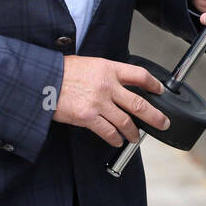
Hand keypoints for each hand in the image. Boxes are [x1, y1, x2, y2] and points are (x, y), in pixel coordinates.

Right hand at [54, 56, 168, 147]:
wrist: (42, 80)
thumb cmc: (62, 71)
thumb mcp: (89, 64)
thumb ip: (106, 73)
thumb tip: (119, 84)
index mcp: (109, 69)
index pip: (140, 75)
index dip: (153, 84)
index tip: (160, 90)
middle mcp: (107, 86)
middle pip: (139, 103)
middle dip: (155, 116)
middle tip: (163, 123)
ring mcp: (98, 103)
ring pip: (125, 122)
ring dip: (134, 133)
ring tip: (136, 137)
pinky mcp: (87, 117)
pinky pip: (108, 132)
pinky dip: (115, 139)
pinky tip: (117, 141)